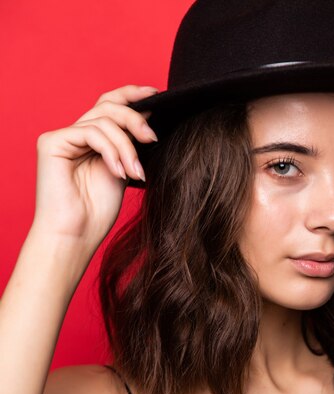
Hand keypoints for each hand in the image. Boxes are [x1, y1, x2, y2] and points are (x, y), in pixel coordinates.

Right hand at [31, 85, 158, 252]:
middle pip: (109, 105)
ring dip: (127, 147)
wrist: (77, 234)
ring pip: (105, 120)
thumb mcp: (126, 169)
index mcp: (94, 139)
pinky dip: (111, 151)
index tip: (157, 94)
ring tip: (135, 173)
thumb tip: (151, 118)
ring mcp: (63, 137)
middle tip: (152, 139)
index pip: (112, 105)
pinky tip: (119, 172)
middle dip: (136, 118)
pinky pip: (92, 132)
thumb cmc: (99, 210)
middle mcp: (77, 134)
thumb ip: (132, 143)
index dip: (134, 94)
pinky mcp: (52, 142)